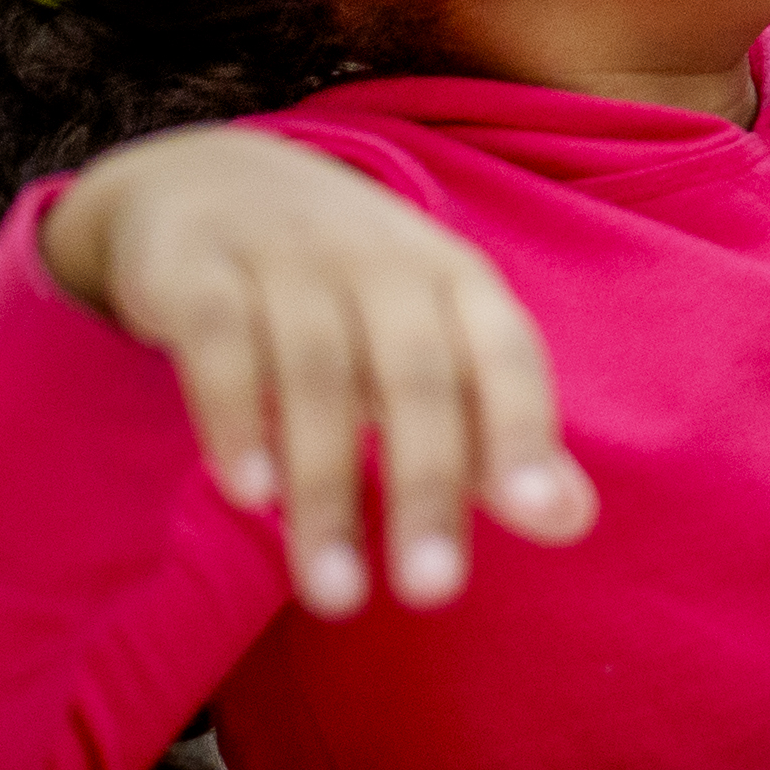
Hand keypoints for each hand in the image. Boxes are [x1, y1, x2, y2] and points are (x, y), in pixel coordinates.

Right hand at [41, 127, 597, 618]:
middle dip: (427, 488)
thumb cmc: (344, 290)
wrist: (206, 178)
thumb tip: (573, 522)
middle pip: (416, 376)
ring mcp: (286, 256)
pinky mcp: (196, 266)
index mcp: (454, 279)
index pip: (505, 354)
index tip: (545, 522)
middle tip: (432, 592)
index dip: (524, 433)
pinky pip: (219, 337)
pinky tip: (248, 493)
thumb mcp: (429, 339)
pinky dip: (235, 415)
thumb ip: (493, 430)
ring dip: (328, 485)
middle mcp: (380, 260)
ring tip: (334, 590)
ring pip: (317, 372)